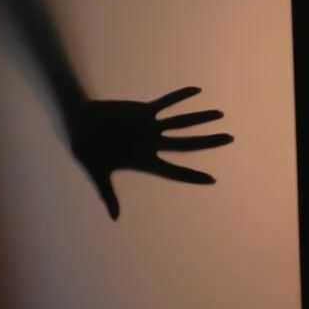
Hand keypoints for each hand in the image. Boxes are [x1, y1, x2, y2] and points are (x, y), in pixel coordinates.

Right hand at [65, 86, 232, 220]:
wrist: (79, 124)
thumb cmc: (87, 150)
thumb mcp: (98, 173)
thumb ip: (107, 194)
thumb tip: (115, 218)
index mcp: (145, 161)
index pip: (174, 171)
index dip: (192, 176)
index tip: (212, 180)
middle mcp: (152, 144)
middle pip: (187, 144)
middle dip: (209, 141)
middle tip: (230, 138)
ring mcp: (150, 127)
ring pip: (181, 122)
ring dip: (200, 118)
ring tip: (220, 114)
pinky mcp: (143, 111)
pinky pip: (165, 103)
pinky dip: (179, 96)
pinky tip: (196, 90)